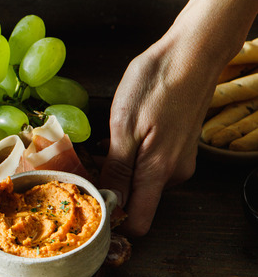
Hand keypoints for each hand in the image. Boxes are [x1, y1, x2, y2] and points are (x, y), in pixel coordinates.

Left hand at [99, 34, 216, 235]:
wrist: (192, 54)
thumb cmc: (156, 85)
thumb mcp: (124, 128)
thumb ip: (117, 170)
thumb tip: (110, 203)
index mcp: (159, 172)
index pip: (139, 222)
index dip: (114, 220)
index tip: (90, 206)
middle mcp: (173, 174)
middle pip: (135, 200)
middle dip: (109, 186)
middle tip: (84, 164)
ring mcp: (178, 160)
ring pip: (140, 180)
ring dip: (117, 169)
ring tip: (99, 145)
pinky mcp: (177, 148)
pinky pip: (148, 164)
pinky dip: (129, 156)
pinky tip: (116, 136)